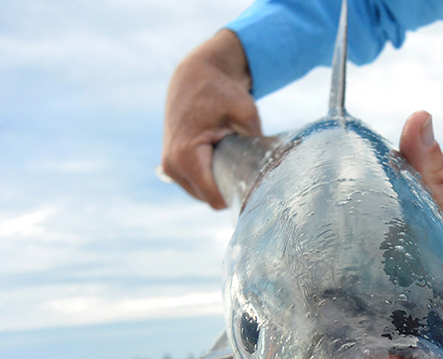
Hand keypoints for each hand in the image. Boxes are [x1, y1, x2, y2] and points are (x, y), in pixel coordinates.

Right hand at [161, 30, 261, 208]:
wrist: (194, 76)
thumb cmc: (220, 92)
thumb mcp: (246, 112)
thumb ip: (257, 142)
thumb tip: (273, 169)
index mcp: (186, 156)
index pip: (216, 199)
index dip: (238, 196)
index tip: (255, 185)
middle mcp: (172, 165)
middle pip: (210, 199)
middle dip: (230, 188)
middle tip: (247, 167)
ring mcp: (169, 167)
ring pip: (203, 195)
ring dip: (219, 183)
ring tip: (230, 159)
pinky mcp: (171, 166)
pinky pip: (197, 186)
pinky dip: (210, 178)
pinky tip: (220, 161)